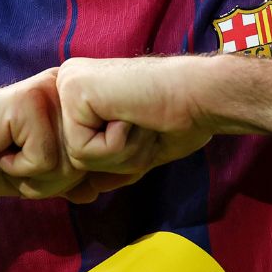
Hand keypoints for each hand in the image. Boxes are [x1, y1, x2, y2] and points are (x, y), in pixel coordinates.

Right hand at [0, 69, 87, 200]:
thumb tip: (99, 190)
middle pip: (87, 162)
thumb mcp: (39, 176)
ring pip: (70, 163)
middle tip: (15, 160)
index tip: (30, 164)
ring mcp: (46, 91)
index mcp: (71, 101)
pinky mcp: (27, 101)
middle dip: (50, 180)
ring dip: (34, 176)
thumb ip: (71, 180)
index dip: (64, 178)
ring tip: (7, 154)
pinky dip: (19, 167)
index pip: (98, 156)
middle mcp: (63, 88)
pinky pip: (45, 159)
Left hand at [54, 56, 217, 187]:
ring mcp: (67, 83)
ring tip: (140, 119)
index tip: (147, 125)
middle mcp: (69, 82)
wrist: (203, 93)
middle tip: (146, 124)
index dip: (121, 156)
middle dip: (120, 157)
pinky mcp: (73, 90)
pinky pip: (82, 150)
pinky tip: (132, 114)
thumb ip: (112, 163)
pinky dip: (116, 144)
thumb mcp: (141, 148)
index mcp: (84, 91)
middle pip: (76, 157)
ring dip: (121, 152)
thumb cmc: (182, 117)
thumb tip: (86, 189)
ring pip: (77, 158)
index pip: (82, 152)